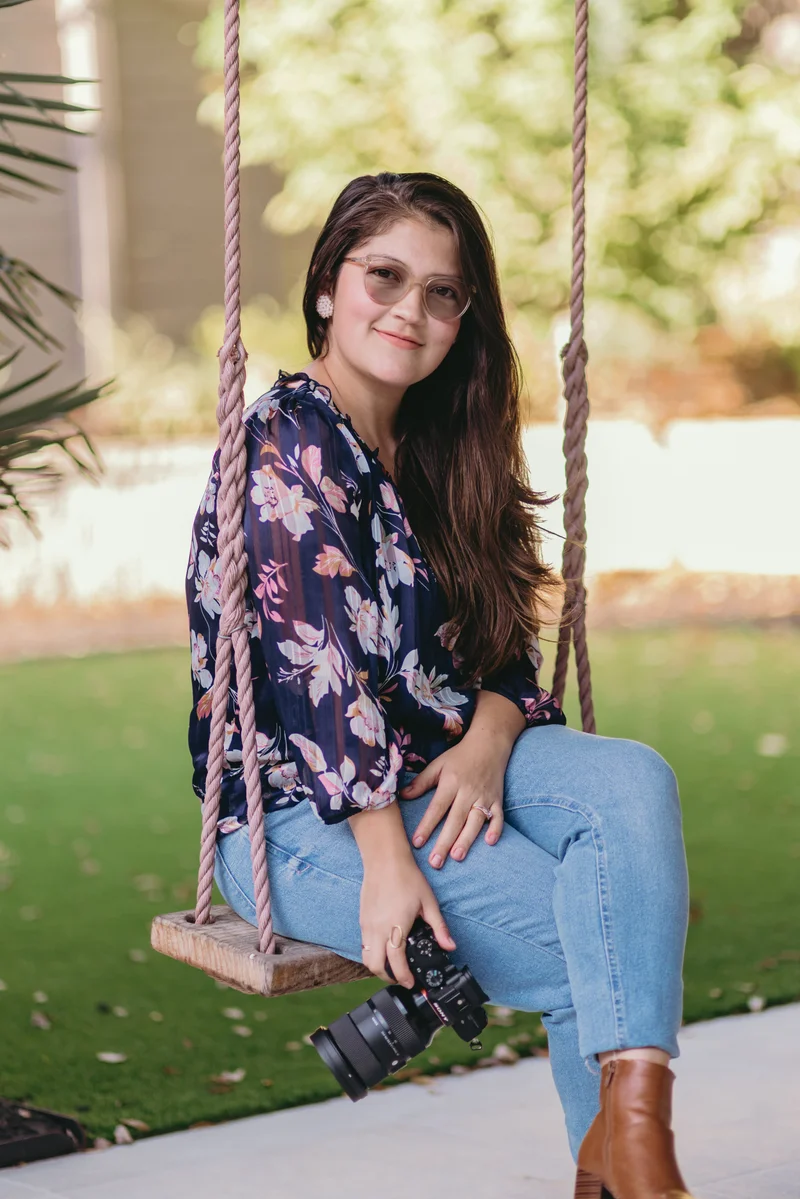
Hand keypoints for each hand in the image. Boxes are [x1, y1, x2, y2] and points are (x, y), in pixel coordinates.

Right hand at [360, 858, 455, 987]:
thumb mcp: (429, 903)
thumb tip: (450, 946)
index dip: (403, 978)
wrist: (384, 860)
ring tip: (393, 965)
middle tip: (401, 977)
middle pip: (374, 966)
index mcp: (395, 927)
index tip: (411, 983)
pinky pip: (364, 944)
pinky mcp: (362, 919)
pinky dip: (372, 952)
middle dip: (387, 977)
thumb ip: (439, 928)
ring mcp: (366, 924)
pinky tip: (385, 946)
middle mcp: (377, 929)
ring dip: (378, 965)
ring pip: (366, 957)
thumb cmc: (407, 878)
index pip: (396, 963)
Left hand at [399, 738, 506, 868]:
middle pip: (455, 820)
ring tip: (457, 857)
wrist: (489, 744)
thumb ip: (421, 782)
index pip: (437, 807)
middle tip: (435, 862)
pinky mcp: (498, 800)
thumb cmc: (460, 757)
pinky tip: (489, 842)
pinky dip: (496, 829)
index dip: (427, 825)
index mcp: (451, 782)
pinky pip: (498, 817)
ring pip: (476, 821)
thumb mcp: (438, 765)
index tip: (417, 843)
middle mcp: (468, 791)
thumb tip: (402, 796)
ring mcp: (485, 797)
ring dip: (467, 839)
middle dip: (445, 842)